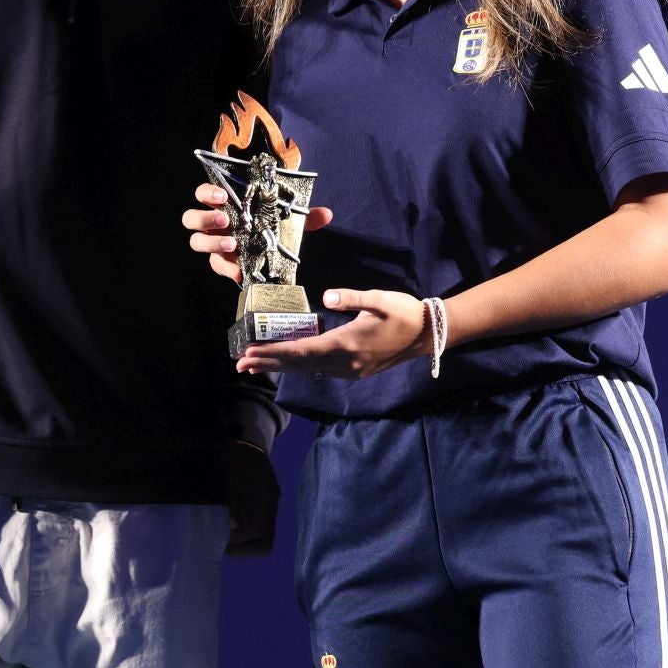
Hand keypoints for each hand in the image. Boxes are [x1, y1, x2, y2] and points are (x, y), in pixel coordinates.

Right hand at [183, 182, 331, 283]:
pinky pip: (216, 265)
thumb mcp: (288, 219)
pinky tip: (241, 270)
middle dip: (205, 218)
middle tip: (225, 220)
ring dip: (212, 243)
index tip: (222, 196)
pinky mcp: (220, 262)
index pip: (203, 193)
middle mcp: (213, 222)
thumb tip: (326, 214)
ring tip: (233, 244)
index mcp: (224, 204)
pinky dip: (227, 268)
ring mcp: (214, 243)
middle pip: (191, 218)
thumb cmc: (272, 227)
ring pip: (196, 242)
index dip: (207, 193)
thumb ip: (305, 216)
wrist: (272, 254)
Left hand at [222, 440, 279, 557]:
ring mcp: (267, 508)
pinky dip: (241, 537)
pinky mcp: (260, 509)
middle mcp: (271, 505)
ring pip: (261, 540)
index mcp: (267, 495)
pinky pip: (254, 532)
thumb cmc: (237, 455)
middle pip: (266, 542)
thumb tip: (225, 530)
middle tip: (222, 546)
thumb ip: (231, 504)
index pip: (259, 528)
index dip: (240, 538)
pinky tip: (226, 534)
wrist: (247, 440)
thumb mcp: (231, 477)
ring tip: (222, 541)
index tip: (222, 540)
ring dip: (242, 546)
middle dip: (243, 550)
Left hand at [236, 288, 431, 379]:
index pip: (301, 351)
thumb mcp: (379, 299)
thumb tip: (326, 297)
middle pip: (299, 365)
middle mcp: (345, 363)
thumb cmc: (404, 312)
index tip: (250, 355)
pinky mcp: (354, 370)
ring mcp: (350, 370)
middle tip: (240, 364)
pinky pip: (319, 370)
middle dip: (268, 364)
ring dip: (280, 367)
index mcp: (347, 344)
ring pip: (308, 370)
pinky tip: (287, 363)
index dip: (274, 353)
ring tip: (255, 366)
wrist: (427, 335)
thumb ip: (352, 298)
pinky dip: (298, 367)